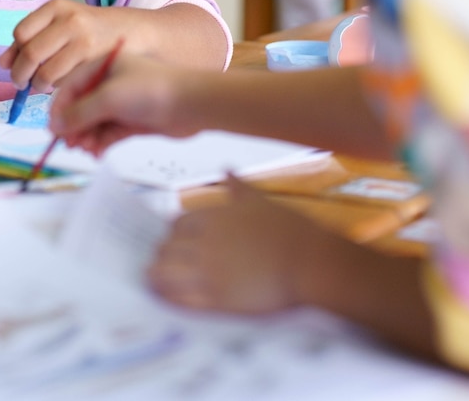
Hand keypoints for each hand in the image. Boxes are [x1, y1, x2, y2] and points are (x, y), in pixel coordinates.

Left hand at [0, 0, 128, 92]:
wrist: (135, 32)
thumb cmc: (93, 30)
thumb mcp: (62, 25)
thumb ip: (31, 39)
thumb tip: (3, 62)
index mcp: (56, 8)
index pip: (21, 33)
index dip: (14, 54)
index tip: (13, 66)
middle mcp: (70, 21)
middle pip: (30, 54)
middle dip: (20, 75)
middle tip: (21, 83)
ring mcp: (84, 41)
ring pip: (46, 73)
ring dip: (39, 85)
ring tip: (42, 86)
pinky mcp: (96, 62)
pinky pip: (66, 82)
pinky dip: (59, 89)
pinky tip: (63, 84)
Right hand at [49, 52, 198, 155]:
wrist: (192, 104)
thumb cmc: (153, 90)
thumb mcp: (109, 98)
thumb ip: (79, 113)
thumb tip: (55, 126)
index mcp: (104, 65)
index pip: (71, 86)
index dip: (60, 108)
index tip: (54, 128)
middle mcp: (111, 82)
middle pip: (81, 106)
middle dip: (74, 126)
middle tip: (71, 144)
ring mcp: (123, 102)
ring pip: (94, 123)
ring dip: (87, 137)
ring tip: (87, 149)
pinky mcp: (133, 121)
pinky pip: (108, 133)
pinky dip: (101, 143)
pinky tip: (97, 153)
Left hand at [147, 175, 318, 313]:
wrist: (313, 265)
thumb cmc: (292, 233)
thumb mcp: (261, 202)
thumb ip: (238, 187)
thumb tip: (226, 169)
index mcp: (213, 218)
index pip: (175, 225)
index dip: (173, 236)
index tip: (174, 243)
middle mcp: (205, 243)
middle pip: (165, 249)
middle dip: (162, 257)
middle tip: (164, 264)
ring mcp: (208, 272)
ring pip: (163, 274)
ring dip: (157, 278)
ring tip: (155, 283)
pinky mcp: (216, 299)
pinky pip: (180, 299)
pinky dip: (169, 298)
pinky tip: (168, 299)